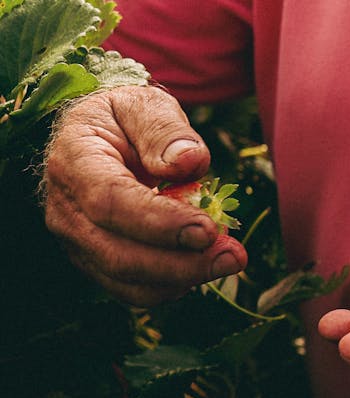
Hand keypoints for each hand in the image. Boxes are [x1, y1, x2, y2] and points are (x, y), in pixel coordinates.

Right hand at [42, 85, 246, 305]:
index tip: (208, 229)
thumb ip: (164, 130)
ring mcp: (77, 241)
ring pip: (127, 281)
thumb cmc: (125, 119)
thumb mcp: (143, 104)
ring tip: (228, 260)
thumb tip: (189, 162)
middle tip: (233, 257)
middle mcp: (66, 209)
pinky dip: (173, 285)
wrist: (99, 137)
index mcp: (75, 161)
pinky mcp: (95, 262)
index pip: (110, 201)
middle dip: (181, 264)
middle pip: (118, 254)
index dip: (161, 222)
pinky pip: (133, 290)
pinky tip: (204, 265)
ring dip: (183, 280)